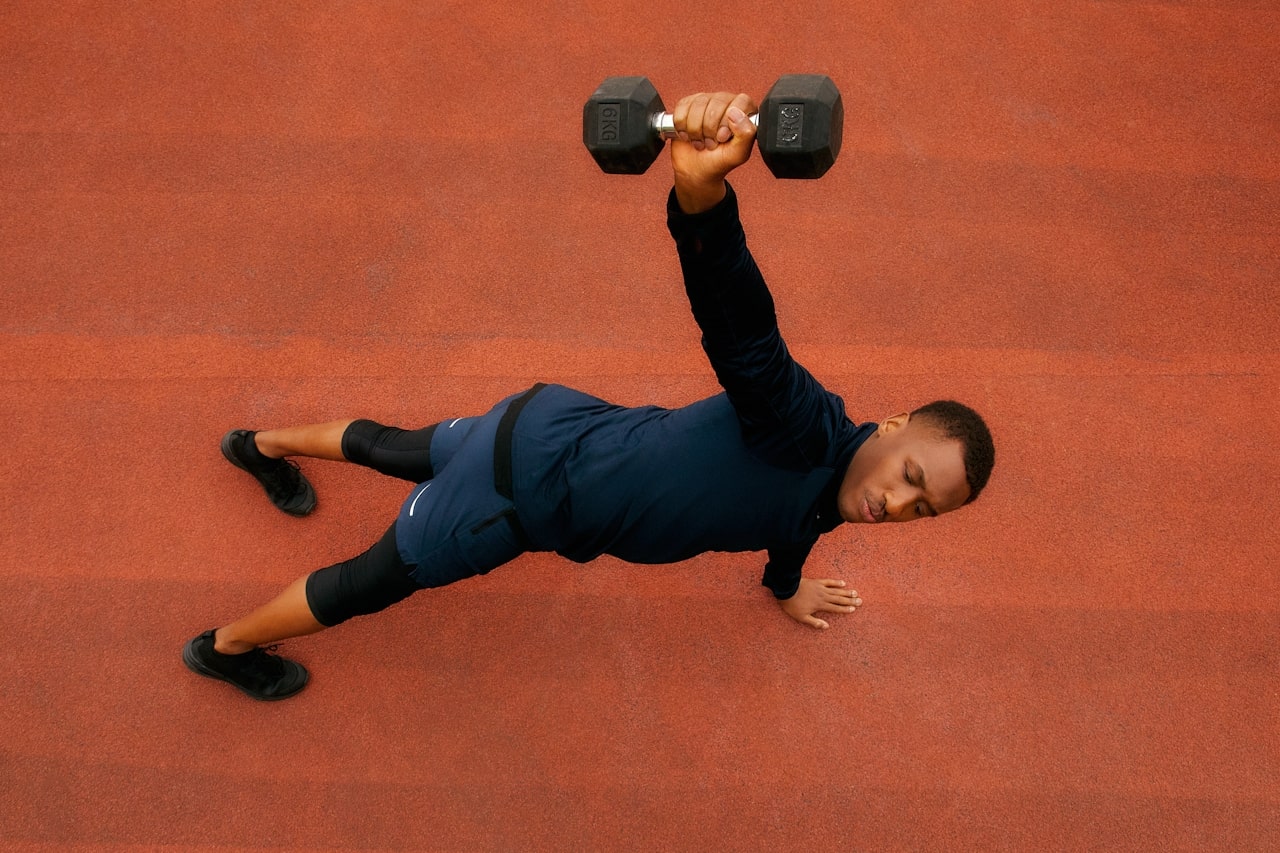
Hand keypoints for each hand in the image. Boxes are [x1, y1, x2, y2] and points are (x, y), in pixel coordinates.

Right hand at [671, 91, 757, 212]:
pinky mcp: (688, 104)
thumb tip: (736, 113)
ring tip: (700, 142)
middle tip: (711, 144)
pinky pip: (682, 108)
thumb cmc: (717, 161)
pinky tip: (688, 136)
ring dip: (695, 130)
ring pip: (698, 105)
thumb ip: (746, 134)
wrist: (695, 170)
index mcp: (744, 111)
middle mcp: (726, 102)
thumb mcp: (737, 154)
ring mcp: (706, 100)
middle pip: (716, 103)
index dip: (728, 120)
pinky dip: (682, 127)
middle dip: (709, 129)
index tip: (722, 137)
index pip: (739, 102)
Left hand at [779, 578, 861, 629]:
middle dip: (850, 601)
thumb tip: (826, 627)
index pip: (835, 608)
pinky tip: (843, 583)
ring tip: (855, 593)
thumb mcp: (802, 617)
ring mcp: (821, 588)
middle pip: (839, 599)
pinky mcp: (817, 582)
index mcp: (820, 605)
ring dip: (846, 592)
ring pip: (836, 591)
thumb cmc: (793, 605)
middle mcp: (823, 596)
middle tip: (860, 601)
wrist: (786, 589)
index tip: (853, 609)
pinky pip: (829, 582)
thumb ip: (815, 622)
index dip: (845, 609)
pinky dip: (836, 582)